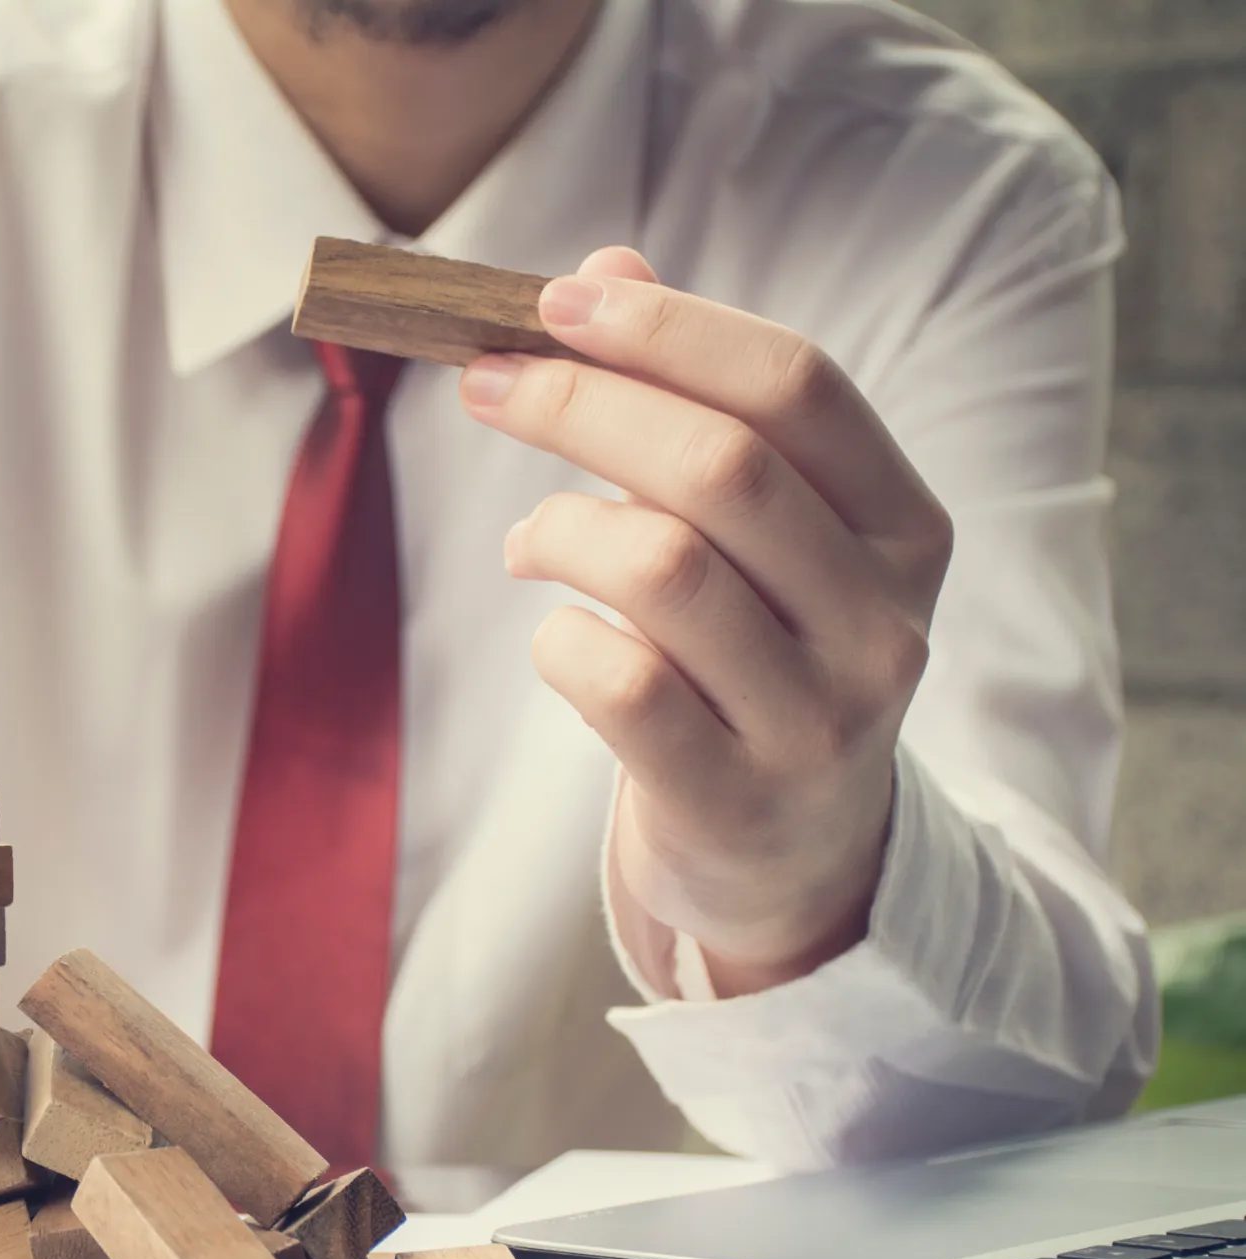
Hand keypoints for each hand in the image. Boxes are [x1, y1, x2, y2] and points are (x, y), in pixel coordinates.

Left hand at [459, 247, 949, 995]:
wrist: (799, 861)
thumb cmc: (758, 660)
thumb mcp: (762, 536)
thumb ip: (694, 403)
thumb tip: (603, 266)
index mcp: (906, 524)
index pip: (795, 384)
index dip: (666, 328)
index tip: (552, 301)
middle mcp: (883, 618)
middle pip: (719, 465)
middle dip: (578, 404)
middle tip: (484, 387)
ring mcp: (818, 718)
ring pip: (662, 567)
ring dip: (560, 528)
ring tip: (525, 542)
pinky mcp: (737, 799)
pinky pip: (620, 686)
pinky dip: (560, 642)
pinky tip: (559, 641)